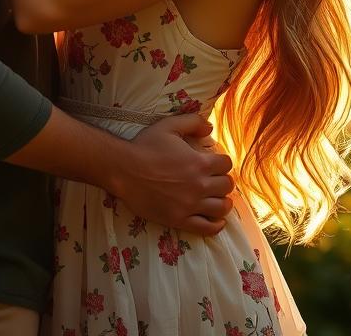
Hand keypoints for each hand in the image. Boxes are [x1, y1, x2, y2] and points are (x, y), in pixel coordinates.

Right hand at [114, 114, 234, 236]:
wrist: (124, 170)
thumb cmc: (146, 146)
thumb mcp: (169, 125)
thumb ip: (193, 122)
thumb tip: (210, 128)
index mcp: (199, 162)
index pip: (226, 164)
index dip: (222, 162)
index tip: (215, 163)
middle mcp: (199, 185)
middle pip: (226, 186)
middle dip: (223, 181)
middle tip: (215, 179)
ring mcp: (190, 205)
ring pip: (221, 208)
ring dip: (223, 202)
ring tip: (218, 198)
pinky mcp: (179, 220)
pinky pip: (207, 228)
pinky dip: (216, 225)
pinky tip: (217, 220)